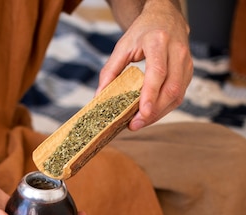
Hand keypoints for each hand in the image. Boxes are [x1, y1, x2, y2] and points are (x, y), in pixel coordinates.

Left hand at [97, 1, 192, 129]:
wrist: (166, 18)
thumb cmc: (143, 32)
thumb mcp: (123, 46)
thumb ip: (110, 71)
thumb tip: (99, 96)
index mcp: (159, 41)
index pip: (158, 72)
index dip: (151, 95)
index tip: (142, 113)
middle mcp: (177, 52)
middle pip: (170, 89)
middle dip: (153, 112)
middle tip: (134, 125)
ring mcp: (186, 63)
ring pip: (177, 95)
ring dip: (158, 114)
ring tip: (139, 123)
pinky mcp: (188, 72)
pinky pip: (178, 96)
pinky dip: (163, 109)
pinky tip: (150, 114)